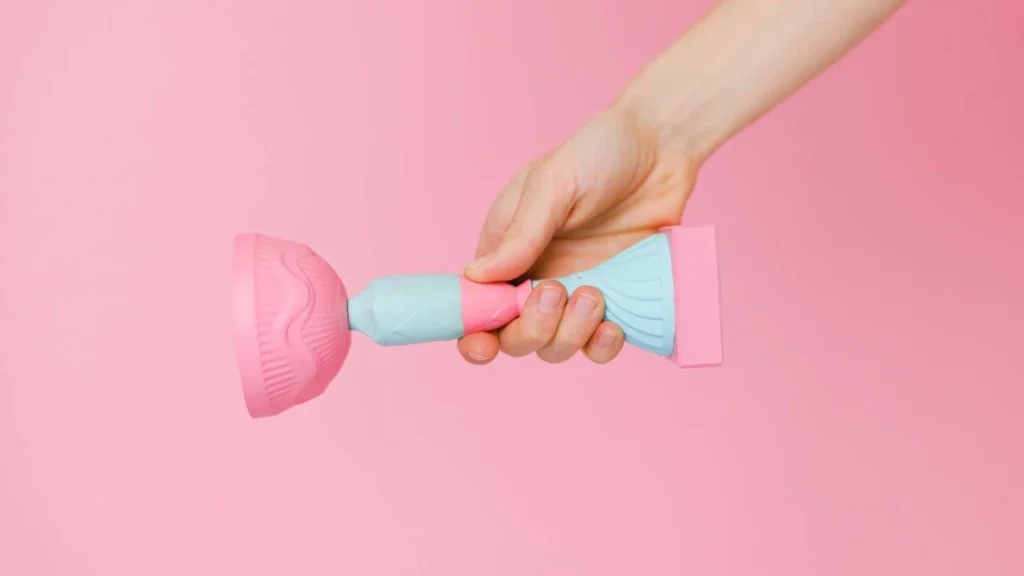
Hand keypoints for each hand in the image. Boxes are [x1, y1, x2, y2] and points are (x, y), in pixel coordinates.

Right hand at [456, 106, 700, 364]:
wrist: (663, 147)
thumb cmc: (599, 153)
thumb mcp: (553, 184)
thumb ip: (520, 234)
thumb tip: (476, 277)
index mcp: (505, 250)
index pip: (475, 306)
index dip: (473, 334)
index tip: (483, 345)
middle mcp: (535, 278)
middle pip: (514, 337)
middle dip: (530, 330)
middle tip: (555, 292)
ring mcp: (575, 293)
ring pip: (555, 347)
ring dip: (569, 335)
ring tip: (595, 294)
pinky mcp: (615, 301)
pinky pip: (598, 347)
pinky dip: (602, 347)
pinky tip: (613, 325)